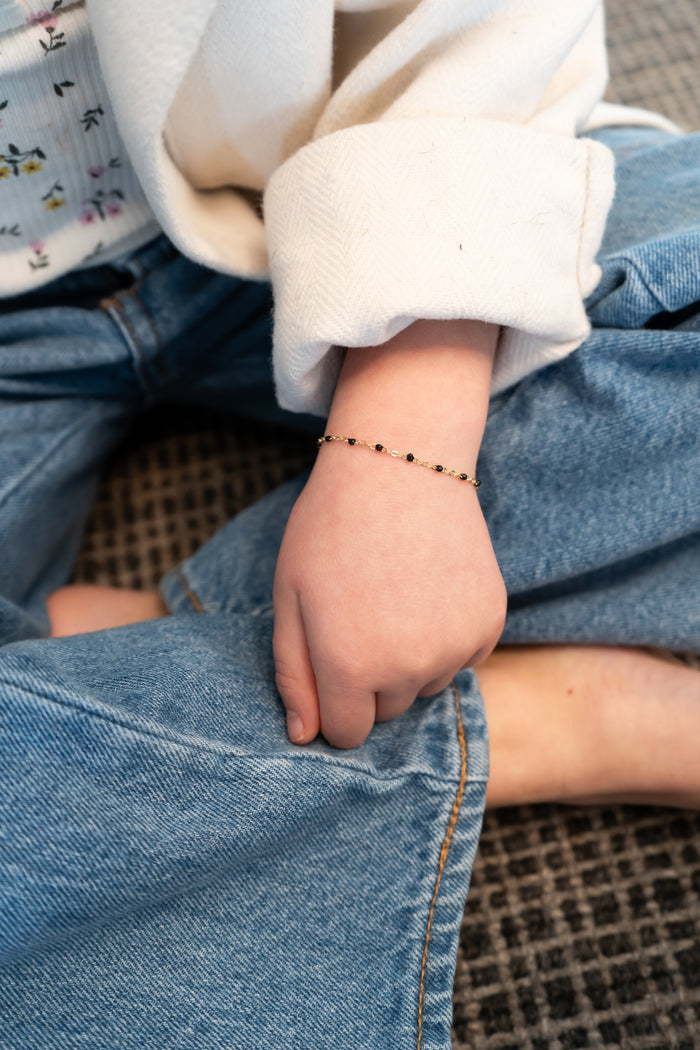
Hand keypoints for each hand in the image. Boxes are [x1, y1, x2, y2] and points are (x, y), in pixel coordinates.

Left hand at [273, 443, 505, 747]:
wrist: (400, 463)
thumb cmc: (330, 528)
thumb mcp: (290, 599)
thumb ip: (294, 675)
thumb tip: (306, 737)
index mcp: (351, 667)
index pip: (346, 733)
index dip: (334, 702)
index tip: (332, 660)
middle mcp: (409, 669)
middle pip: (388, 711)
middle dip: (371, 679)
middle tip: (362, 612)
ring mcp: (456, 647)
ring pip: (427, 686)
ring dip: (411, 659)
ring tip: (395, 595)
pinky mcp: (490, 625)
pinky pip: (462, 658)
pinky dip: (446, 636)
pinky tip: (429, 588)